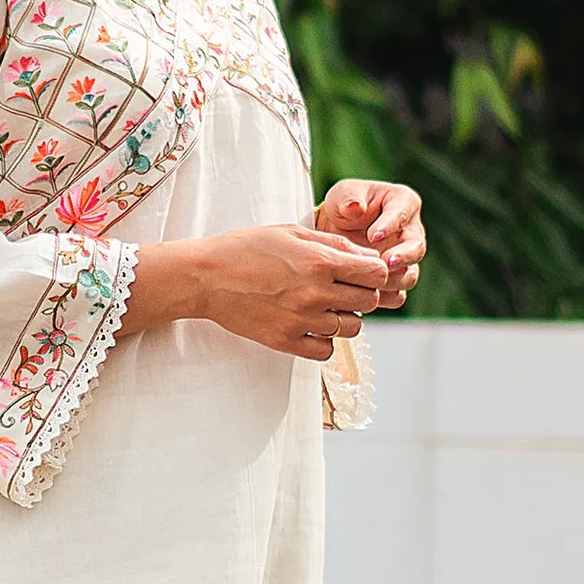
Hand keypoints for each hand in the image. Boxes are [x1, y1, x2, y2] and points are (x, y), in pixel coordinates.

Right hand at [124, 221, 389, 361]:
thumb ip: (333, 244)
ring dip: (345, 318)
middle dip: (362, 293)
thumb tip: (366, 257)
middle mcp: (315, 293)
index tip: (362, 271)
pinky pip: (326, 351)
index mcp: (319, 262)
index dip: (374, 271)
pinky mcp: (285, 341)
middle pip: (369, 302)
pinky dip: (325, 341)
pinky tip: (311, 327)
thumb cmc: (247, 248)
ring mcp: (301, 321)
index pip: (376, 273)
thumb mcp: (291, 232)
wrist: (206, 278)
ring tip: (324, 307)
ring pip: (352, 329)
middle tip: (343, 289)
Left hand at [315, 178, 424, 307]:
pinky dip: (383, 297)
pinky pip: (397, 294)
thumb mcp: (341, 195)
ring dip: (392, 281)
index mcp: (403, 203)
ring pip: (409, 275)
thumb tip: (355, 207)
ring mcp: (405, 259)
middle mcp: (410, 232)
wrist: (332, 233)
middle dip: (402, 257)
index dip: (390, 225)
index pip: (403, 213)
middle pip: (416, 248)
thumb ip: (348, 198)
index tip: (373, 235)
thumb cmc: (343, 207)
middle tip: (385, 263)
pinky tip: (367, 295)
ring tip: (372, 282)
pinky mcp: (395, 280)